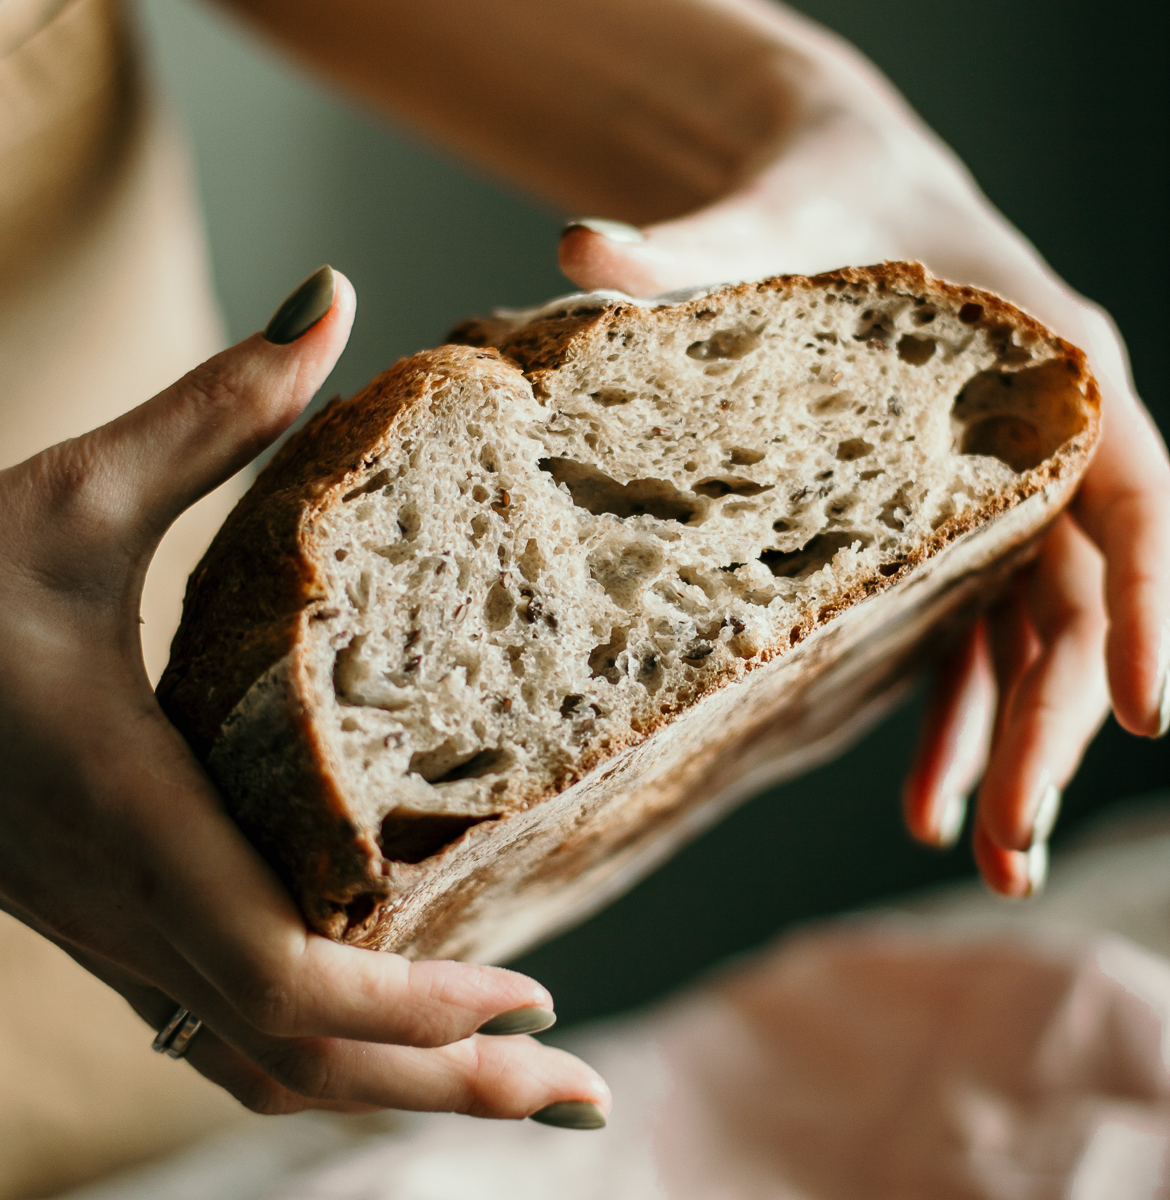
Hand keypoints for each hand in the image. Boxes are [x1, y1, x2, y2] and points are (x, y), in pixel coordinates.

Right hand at [0, 268, 608, 1122]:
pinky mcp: (120, 922)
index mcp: (132, 818)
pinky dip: (336, 1052)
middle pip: (303, 1062)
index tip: (534, 994)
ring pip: (267, 1066)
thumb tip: (328, 299)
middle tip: (578, 1097)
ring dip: (399, 1091)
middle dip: (448, 1089)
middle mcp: (133, 906)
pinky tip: (406, 1035)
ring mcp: (121, 934)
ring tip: (521, 1089)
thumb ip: (214, 409)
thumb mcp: (74, 496)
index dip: (417, 1011)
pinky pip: (234, 1028)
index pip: (291, 980)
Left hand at [555, 9, 1169, 895]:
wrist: (839, 187)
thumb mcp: (766, 222)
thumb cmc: (824, 198)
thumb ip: (685, 250)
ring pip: (1031, 639)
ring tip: (983, 855)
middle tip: (1010, 846)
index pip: (1134, 497)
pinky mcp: (951, 530)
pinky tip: (921, 799)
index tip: (1150, 715)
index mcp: (1049, 367)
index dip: (1150, 605)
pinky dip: (952, 716)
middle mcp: (1046, 442)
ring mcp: (1001, 496)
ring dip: (1010, 748)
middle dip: (1054, 726)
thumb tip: (577, 249)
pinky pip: (970, 636)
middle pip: (1079, 599)